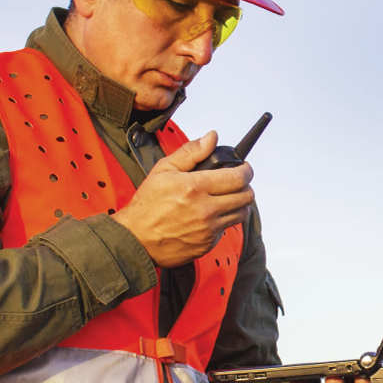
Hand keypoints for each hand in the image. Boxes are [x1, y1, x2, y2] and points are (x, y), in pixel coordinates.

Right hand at [111, 131, 253, 267]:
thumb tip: (211, 138)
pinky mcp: (208, 244)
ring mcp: (209, 229)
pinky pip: (227, 229)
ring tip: (226, 198)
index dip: (246, 170)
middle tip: (236, 183)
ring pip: (241, 214)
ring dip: (238, 204)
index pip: (238, 177)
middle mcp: (206, 209)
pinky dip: (224, 221)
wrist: (136, 238)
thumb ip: (191, 152)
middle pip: (246, 196)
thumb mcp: (164, 170)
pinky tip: (211, 216)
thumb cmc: (147, 205)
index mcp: (195, 188)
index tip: (244, 168)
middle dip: (245, 186)